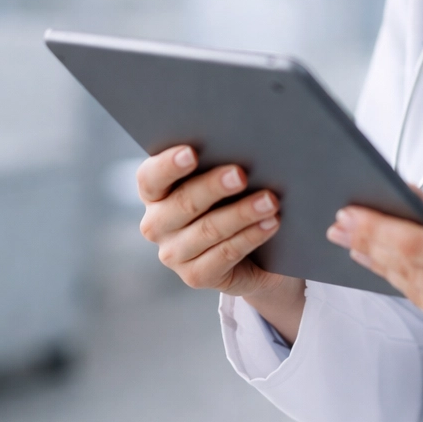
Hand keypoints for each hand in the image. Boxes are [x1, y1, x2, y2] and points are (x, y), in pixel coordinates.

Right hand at [136, 146, 308, 339]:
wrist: (252, 254)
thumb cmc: (232, 200)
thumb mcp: (221, 181)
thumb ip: (220, 164)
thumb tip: (244, 145)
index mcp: (154, 193)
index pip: (151, 177)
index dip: (169, 165)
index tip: (192, 153)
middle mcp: (156, 224)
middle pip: (184, 202)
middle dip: (214, 186)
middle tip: (241, 174)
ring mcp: (173, 254)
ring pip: (209, 230)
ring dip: (242, 213)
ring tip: (270, 200)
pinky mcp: (196, 276)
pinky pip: (226, 254)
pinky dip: (251, 236)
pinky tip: (271, 223)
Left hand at [327, 195, 422, 376]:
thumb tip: (408, 193)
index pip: (415, 248)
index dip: (376, 230)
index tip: (350, 213)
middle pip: (404, 269)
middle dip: (367, 243)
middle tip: (339, 221)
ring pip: (408, 289)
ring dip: (377, 263)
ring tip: (352, 239)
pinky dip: (404, 282)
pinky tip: (385, 264)